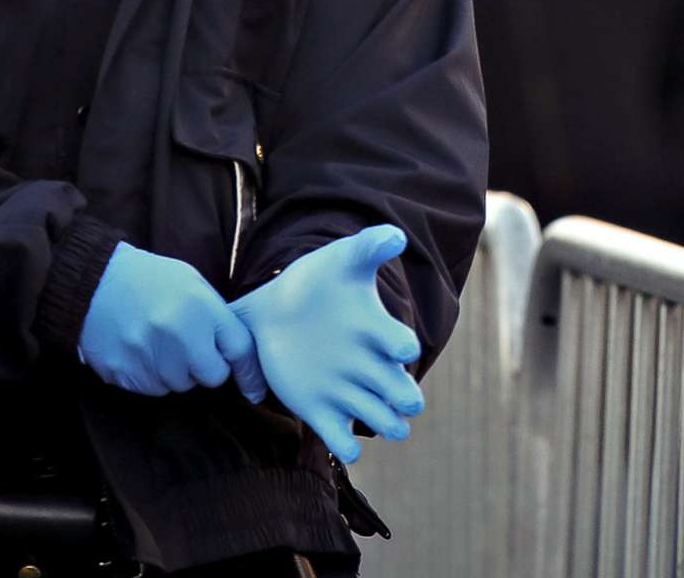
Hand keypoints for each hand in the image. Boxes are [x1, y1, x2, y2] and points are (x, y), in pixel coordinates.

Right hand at [78, 242, 263, 398]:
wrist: (95, 281)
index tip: (255, 391)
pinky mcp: (123, 373)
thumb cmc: (150, 279)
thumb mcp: (193, 284)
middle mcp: (178, 336)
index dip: (250, 373)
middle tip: (187, 344)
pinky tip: (139, 350)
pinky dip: (149, 376)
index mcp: (201, 309)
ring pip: (179, 385)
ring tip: (158, 342)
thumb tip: (238, 355)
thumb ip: (216, 318)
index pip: (239, 351)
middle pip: (211, 377)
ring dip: (175, 372)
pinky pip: (150, 389)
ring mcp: (149, 357)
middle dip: (205, 367)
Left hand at [230, 226, 423, 461]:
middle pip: (399, 390)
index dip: (402, 347)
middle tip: (406, 403)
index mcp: (376, 332)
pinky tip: (347, 446)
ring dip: (386, 423)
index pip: (400, 343)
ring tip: (389, 427)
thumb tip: (396, 236)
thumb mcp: (341, 260)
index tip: (401, 347)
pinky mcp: (320, 409)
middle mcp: (369, 366)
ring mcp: (346, 390)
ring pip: (377, 417)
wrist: (277, 311)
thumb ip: (367, 246)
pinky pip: (339, 437)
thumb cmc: (317, 282)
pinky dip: (345, 446)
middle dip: (406, 398)